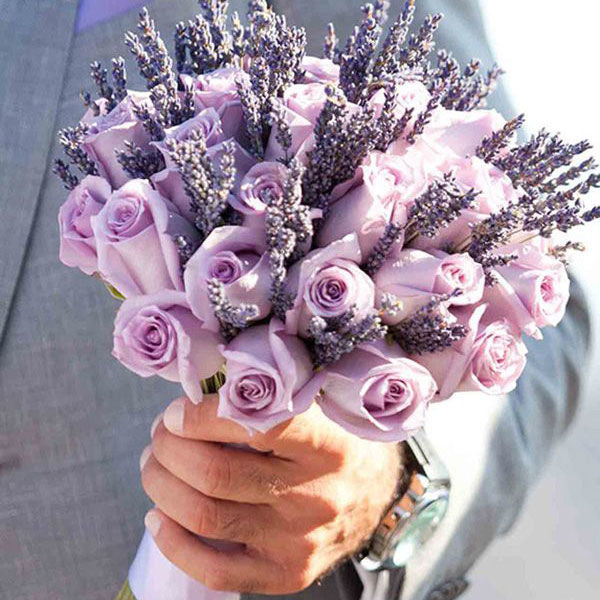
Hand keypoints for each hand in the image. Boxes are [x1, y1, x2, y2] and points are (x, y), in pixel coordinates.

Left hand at [140, 395, 401, 594]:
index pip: (252, 424)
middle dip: (169, 450)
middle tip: (161, 434)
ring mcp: (300, 541)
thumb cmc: (336, 441)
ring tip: (156, 465)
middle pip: (215, 474)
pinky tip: (158, 517)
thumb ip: (268, 394)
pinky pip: (214, 570)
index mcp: (327, 444)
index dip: (199, 416)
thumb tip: (197, 387)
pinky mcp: (287, 573)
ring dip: (162, 487)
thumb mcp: (319, 406)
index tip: (177, 412)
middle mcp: (316, 495)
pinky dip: (173, 544)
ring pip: (206, 517)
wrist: (375, 494)